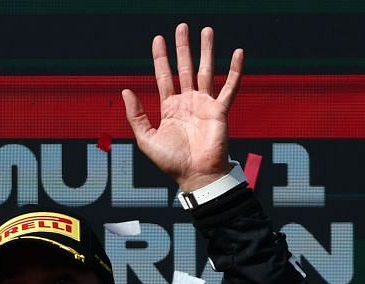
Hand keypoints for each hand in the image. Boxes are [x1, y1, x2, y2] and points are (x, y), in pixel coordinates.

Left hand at [121, 23, 242, 191]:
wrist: (195, 175)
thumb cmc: (171, 162)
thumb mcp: (146, 138)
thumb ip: (137, 115)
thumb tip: (126, 91)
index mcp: (170, 108)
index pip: (164, 76)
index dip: (160, 58)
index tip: (158, 39)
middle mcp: (187, 102)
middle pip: (185, 67)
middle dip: (183, 47)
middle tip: (182, 27)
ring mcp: (205, 104)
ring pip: (206, 70)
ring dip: (207, 50)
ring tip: (207, 31)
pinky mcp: (220, 110)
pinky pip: (230, 86)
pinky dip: (235, 70)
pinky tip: (238, 53)